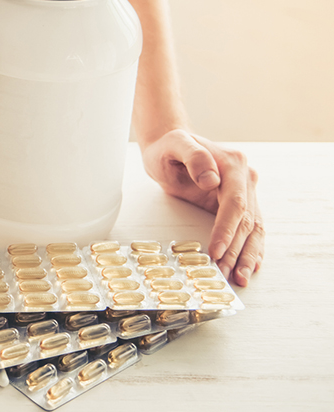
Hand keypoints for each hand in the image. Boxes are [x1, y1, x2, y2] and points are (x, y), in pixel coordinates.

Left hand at [141, 130, 262, 286]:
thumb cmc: (170, 146)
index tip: (216, 251)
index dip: (227, 229)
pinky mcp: (239, 204)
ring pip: (252, 228)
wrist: (170, 146)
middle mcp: (245, 178)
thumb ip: (194, 157)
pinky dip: (250, 248)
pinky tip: (250, 265)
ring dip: (247, 255)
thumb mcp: (175, 145)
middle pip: (246, 220)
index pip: (235, 202)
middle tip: (225, 273)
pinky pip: (249, 228)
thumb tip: (212, 180)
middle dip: (236, 250)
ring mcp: (245, 192)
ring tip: (239, 278)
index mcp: (233, 164)